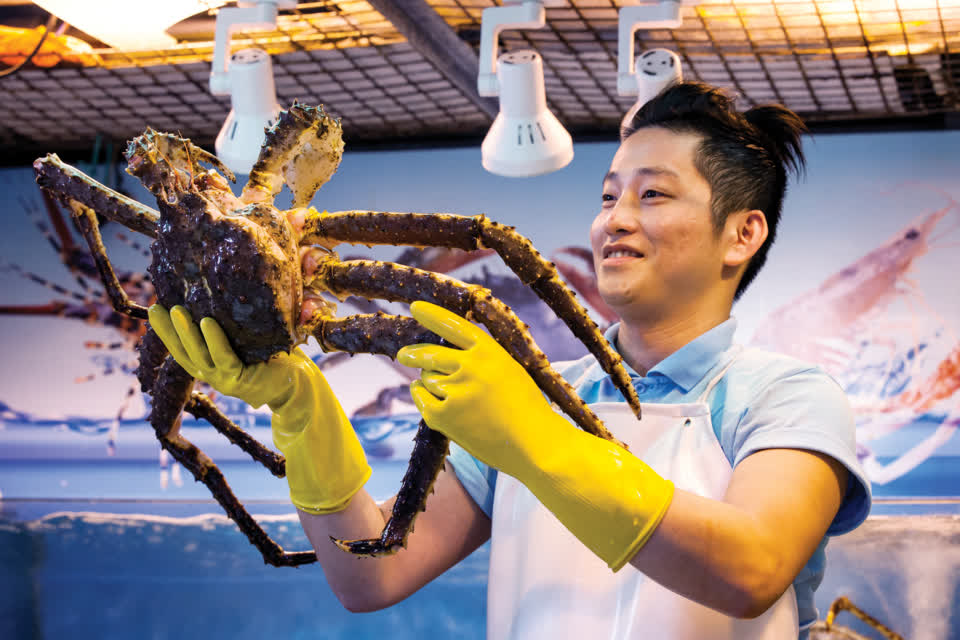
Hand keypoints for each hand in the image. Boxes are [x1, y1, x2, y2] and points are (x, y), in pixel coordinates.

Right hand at [148, 304, 369, 512]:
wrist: (299, 383)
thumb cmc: (275, 357)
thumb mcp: (249, 338)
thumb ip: (235, 323)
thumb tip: (222, 289)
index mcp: (211, 365)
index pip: (182, 349)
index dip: (166, 332)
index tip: (154, 309)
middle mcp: (213, 375)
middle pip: (183, 353)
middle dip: (167, 331)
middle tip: (156, 307)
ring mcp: (224, 380)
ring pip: (199, 356)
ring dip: (186, 333)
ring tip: (177, 310)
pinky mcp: (239, 381)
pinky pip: (224, 358)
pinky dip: (215, 341)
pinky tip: (207, 322)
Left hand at [397, 301, 558, 477]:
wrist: (534, 443)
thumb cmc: (526, 409)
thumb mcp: (509, 370)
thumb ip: (481, 359)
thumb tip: (444, 357)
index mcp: (489, 351)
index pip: (453, 325)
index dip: (433, 315)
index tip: (415, 308)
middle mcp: (469, 366)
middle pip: (429, 354)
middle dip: (412, 353)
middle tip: (403, 355)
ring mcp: (454, 391)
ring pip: (426, 377)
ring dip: (430, 382)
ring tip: (453, 398)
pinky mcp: (442, 416)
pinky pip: (421, 398)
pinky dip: (423, 398)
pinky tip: (438, 405)